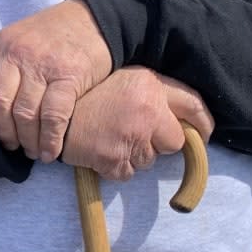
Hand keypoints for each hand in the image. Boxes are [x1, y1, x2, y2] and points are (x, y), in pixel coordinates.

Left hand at [0, 0, 111, 162]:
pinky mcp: (69, 76)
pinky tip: (49, 152)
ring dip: (27, 140)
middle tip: (10, 145)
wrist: (92, 19)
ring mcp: (42, 65)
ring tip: (31, 152)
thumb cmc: (49, 30)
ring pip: (25, 113)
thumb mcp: (13, 31)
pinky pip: (53, 115)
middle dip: (2, 130)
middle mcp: (17, 53)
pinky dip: (50, 139)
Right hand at [59, 66, 213, 180]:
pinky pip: (128, 173)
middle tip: (134, 133)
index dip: (204, 124)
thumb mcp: (123, 78)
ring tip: (109, 137)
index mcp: (149, 84)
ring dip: (134, 155)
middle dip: (159, 143)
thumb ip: (153, 92)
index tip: (204, 135)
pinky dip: (116, 167)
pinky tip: (100, 150)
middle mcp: (146, 109)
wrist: (47, 110)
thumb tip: (184, 120)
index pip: (193, 106)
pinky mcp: (115, 159)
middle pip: (174, 141)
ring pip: (149, 160)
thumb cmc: (85, 93)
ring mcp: (132, 136)